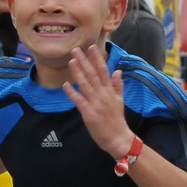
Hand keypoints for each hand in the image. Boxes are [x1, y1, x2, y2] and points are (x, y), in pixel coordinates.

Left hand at [64, 44, 132, 158]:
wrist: (118, 138)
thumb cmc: (117, 120)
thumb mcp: (120, 100)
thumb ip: (117, 85)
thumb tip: (117, 71)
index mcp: (110, 91)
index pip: (103, 71)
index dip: (96, 58)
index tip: (91, 47)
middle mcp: (103, 95)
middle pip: (92, 74)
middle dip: (84, 61)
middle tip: (75, 50)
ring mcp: (95, 103)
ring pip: (85, 84)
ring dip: (77, 72)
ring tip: (71, 61)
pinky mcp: (88, 113)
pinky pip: (78, 100)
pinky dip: (72, 92)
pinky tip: (65, 84)